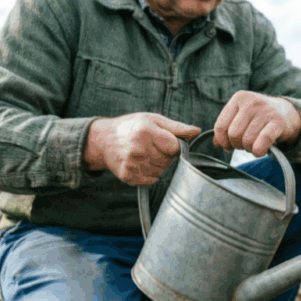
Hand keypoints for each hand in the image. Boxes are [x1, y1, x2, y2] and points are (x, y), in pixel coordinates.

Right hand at [84, 113, 200, 184]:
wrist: (103, 140)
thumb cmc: (132, 126)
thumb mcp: (153, 120)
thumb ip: (176, 127)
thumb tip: (197, 131)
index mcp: (146, 132)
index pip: (175, 147)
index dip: (172, 145)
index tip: (163, 140)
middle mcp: (137, 149)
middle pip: (168, 161)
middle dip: (164, 155)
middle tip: (151, 146)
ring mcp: (131, 164)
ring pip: (160, 172)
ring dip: (157, 165)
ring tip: (144, 154)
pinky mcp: (128, 176)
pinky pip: (151, 180)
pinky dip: (149, 174)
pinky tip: (139, 163)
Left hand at [213, 91, 300, 157]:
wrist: (287, 113)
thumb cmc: (260, 118)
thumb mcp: (241, 117)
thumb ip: (226, 127)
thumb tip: (216, 143)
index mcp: (239, 98)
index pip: (220, 126)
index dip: (222, 141)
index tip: (228, 146)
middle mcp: (251, 102)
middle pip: (233, 135)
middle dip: (237, 145)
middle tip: (244, 144)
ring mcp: (265, 111)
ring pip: (247, 140)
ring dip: (249, 149)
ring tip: (254, 145)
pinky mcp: (278, 122)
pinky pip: (262, 142)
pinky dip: (259, 151)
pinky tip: (261, 150)